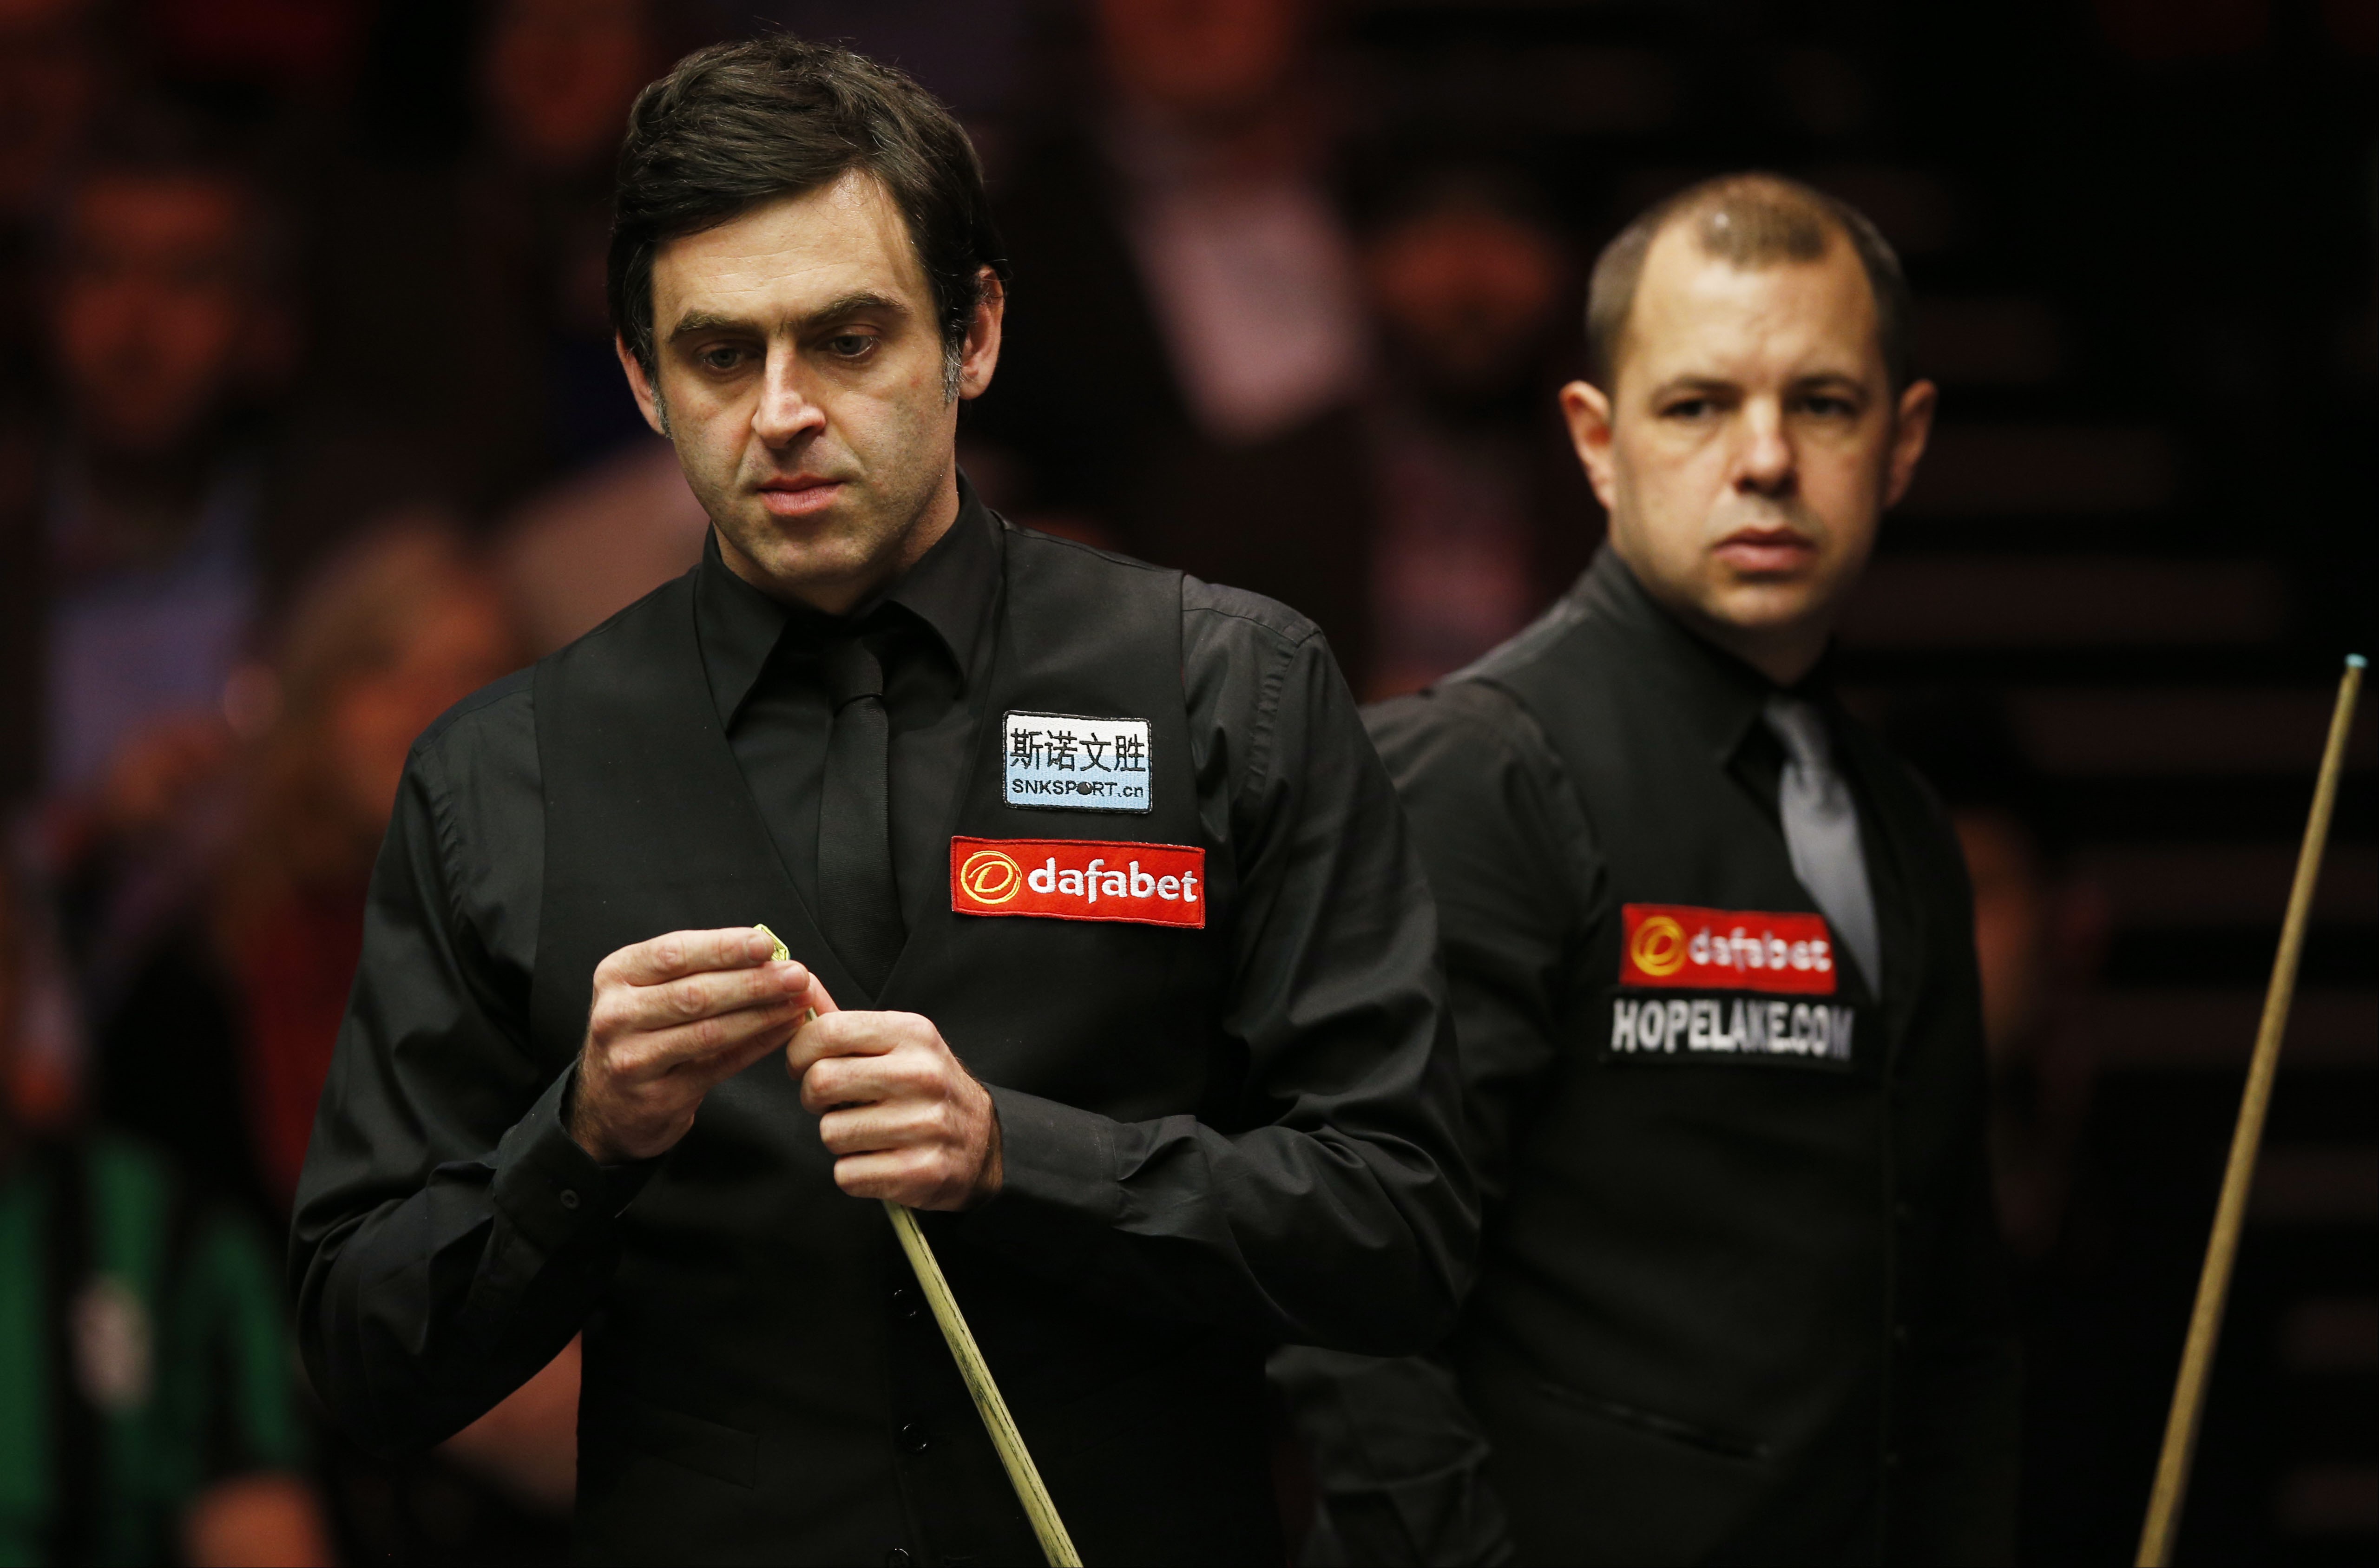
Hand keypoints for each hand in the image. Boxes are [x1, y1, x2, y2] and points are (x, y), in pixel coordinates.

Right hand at [569, 928, 820, 1163]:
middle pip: (695, 993)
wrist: (608, 1104)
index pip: (674, 952)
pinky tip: (784, 1029)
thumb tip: (764, 952)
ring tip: (798, 1000)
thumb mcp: (648, 990)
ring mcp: (633, 1059)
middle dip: (753, 982)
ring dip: (762, 1013)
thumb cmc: (640, 1033)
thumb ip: (695, 969)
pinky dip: (758, 1045)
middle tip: (796, 974)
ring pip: (709, 1031)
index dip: (724, 947)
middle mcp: (617, 1015)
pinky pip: (719, 1065)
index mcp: (616, 975)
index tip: (766, 944)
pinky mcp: (657, 1096)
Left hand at [784, 996, 1002, 1210]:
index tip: (803, 1066)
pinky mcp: (921, 1171)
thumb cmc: (926, 1089)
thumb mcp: (899, 1045)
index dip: (799, 1053)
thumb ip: (848, 1024)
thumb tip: (802, 985)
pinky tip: (879, 1160)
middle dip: (813, 1098)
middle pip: (821, 1081)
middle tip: (833, 1103)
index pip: (828, 1031)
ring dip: (838, 1138)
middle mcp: (922, 1075)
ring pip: (831, 1133)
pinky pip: (848, 1174)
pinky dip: (854, 1173)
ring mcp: (925, 1125)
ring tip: (867, 1132)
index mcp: (913, 1034)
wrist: (980, 1143)